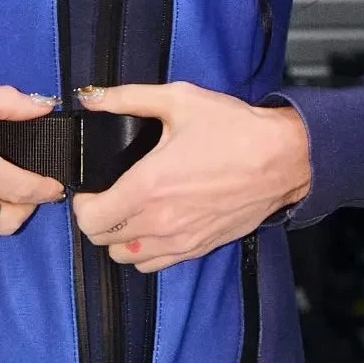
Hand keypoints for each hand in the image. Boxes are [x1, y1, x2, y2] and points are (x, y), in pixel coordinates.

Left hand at [70, 81, 310, 271]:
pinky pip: (153, 264)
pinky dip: (142, 250)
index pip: (91, 219)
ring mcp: (180, 240)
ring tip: (126, 209)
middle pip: (102, 240)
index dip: (81, 203)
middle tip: (106, 194)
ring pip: (125, 257)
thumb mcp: (178, 100)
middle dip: (96, 217)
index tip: (89, 187)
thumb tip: (90, 98)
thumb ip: (127, 98)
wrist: (282, 158)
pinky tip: (151, 224)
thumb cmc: (233, 128)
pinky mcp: (198, 248)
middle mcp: (160, 221)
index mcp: (148, 186)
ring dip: (118, 237)